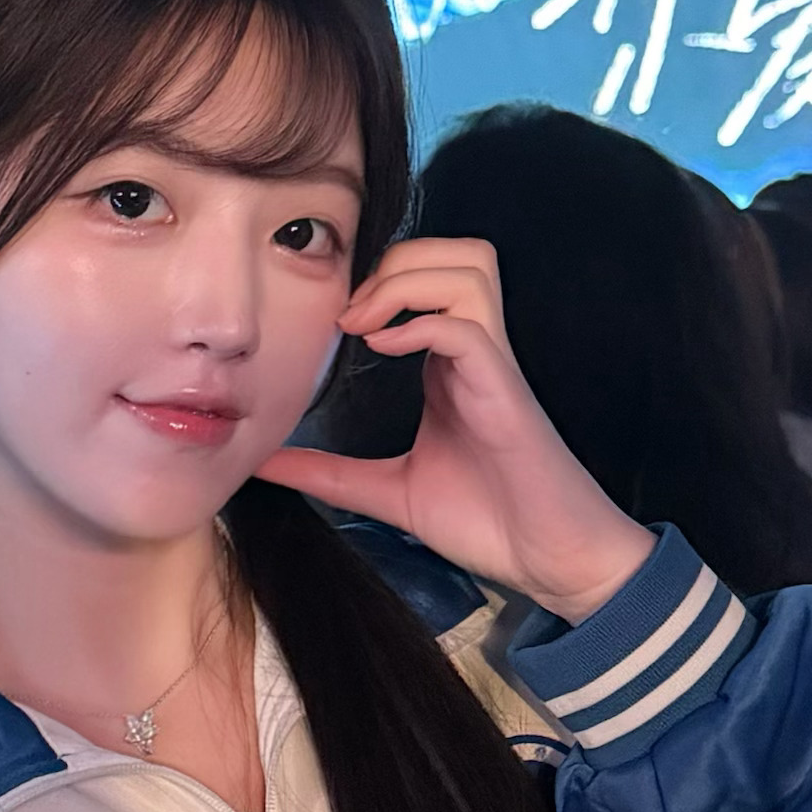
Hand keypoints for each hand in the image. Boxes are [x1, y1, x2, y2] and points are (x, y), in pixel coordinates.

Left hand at [255, 235, 655, 624]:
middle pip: (453, 252)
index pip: (425, 278)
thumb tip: (264, 463)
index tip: (331, 321)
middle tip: (350, 313)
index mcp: (447, 364)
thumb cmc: (486, 520)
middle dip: (393, 262)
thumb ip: (329, 473)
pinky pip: (467, 327)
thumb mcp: (387, 491)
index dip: (376, 278)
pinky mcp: (505, 390)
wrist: (546, 560)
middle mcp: (473, 351)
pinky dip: (421, 325)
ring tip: (365, 325)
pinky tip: (385, 352)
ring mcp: (492, 365)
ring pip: (468, 269)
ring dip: (409, 281)